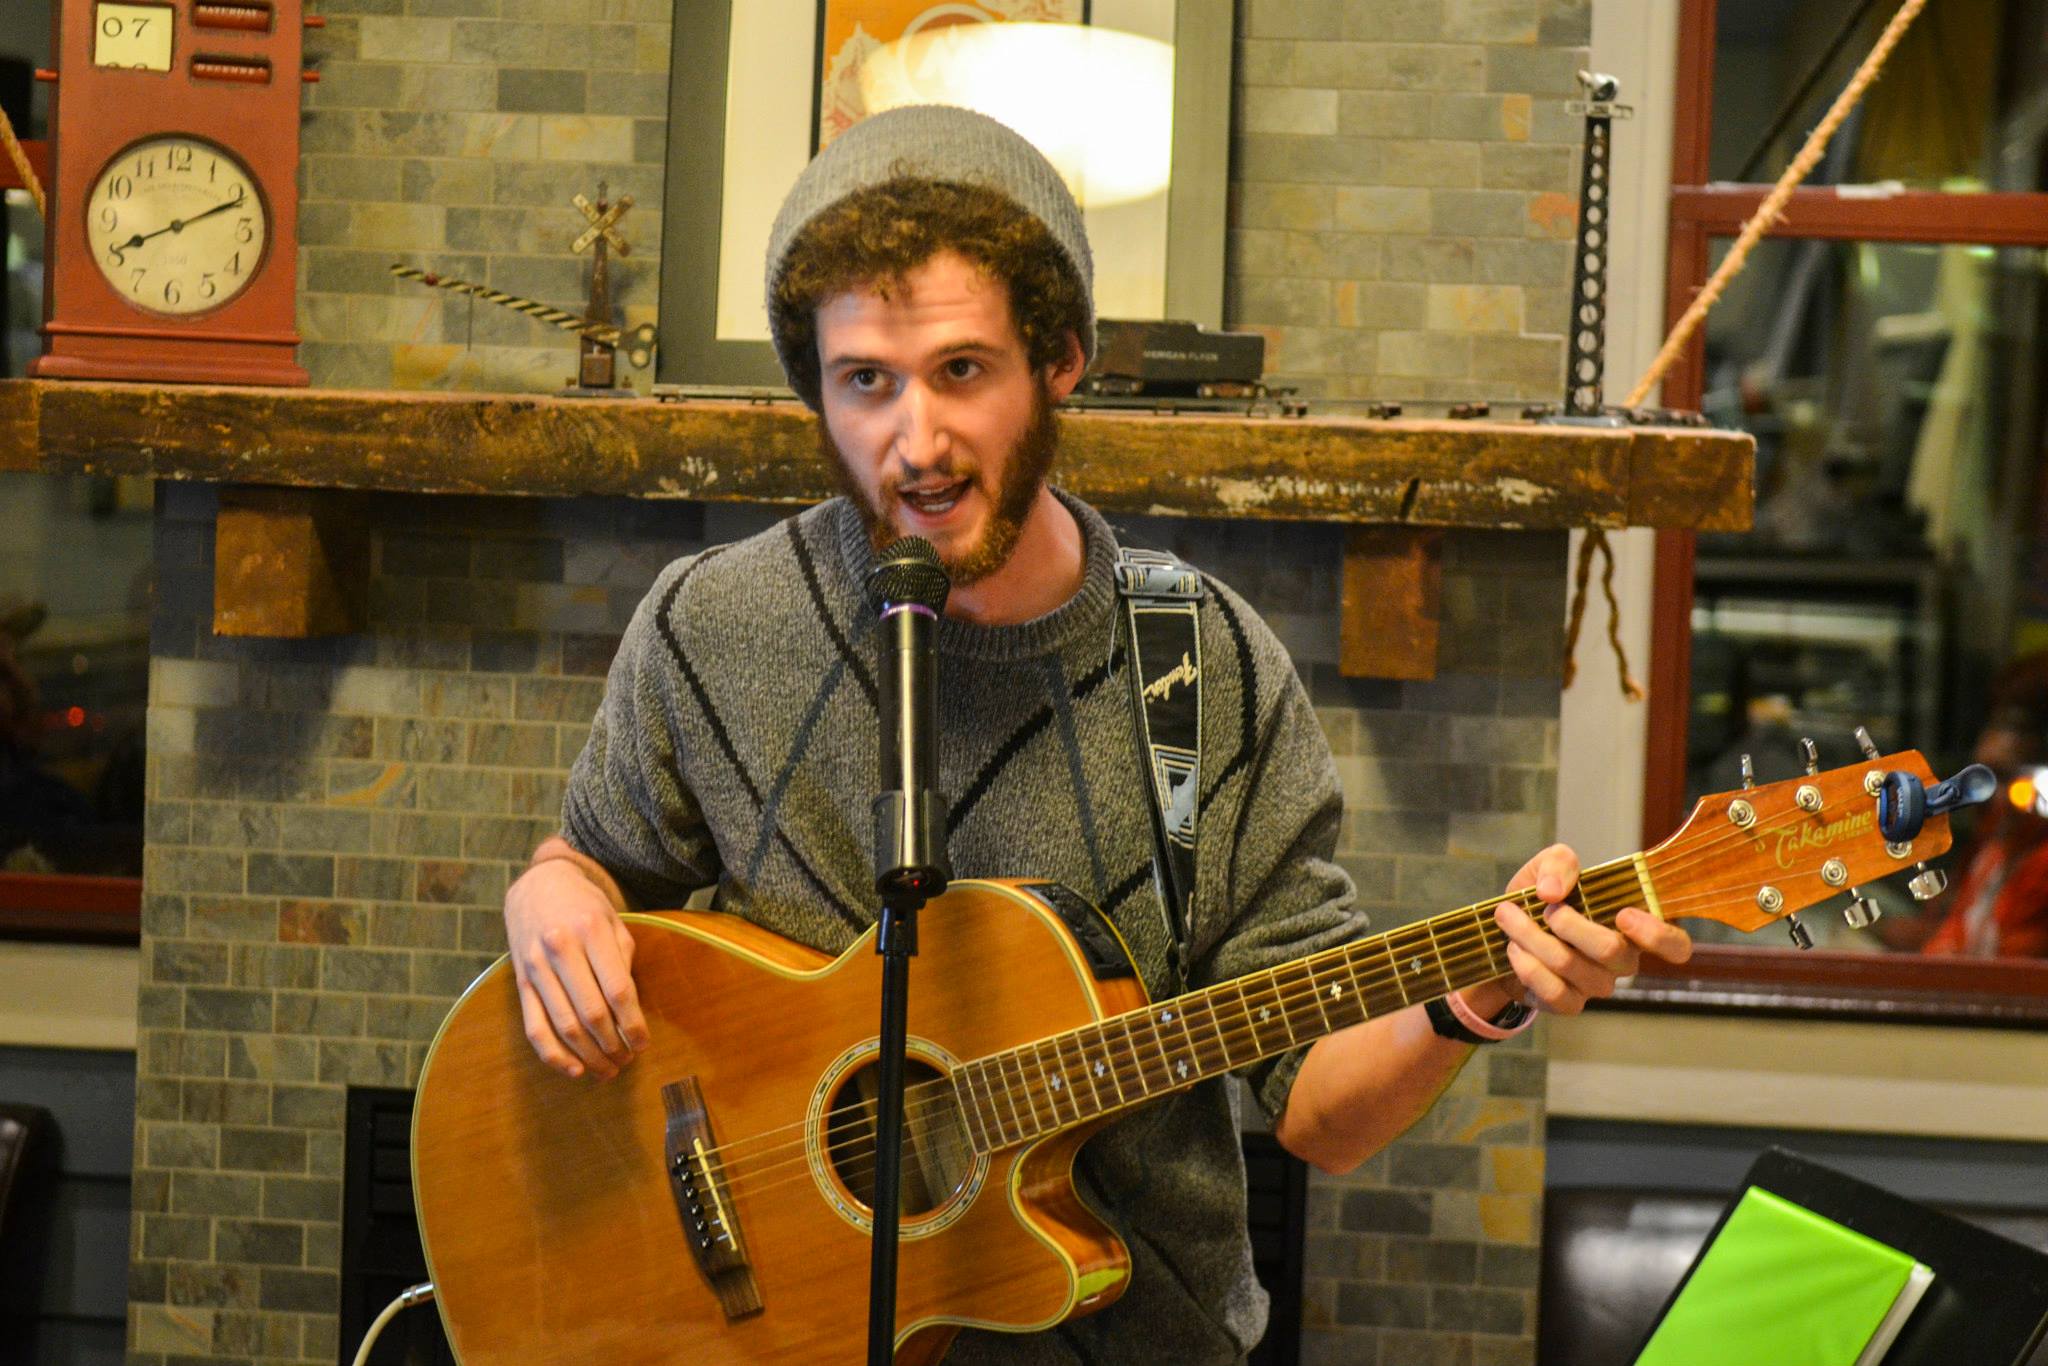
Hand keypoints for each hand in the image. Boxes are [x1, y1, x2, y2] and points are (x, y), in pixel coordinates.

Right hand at [504, 856, 648, 1078]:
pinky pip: (534, 1027)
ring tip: (608, 1070)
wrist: (538, 886)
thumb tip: (631, 1011)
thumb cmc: (585, 907)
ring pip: (563, 1025)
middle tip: (627, 1062)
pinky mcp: (520, 983)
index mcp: (590, 930)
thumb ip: (623, 960)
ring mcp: (536, 967)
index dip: (633, 1023)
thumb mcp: (613, 921)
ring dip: (588, 1056)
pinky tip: (574, 1070)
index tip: (644, 1044)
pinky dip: (553, 1055)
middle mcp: (560, 948)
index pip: (616, 989)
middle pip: (591, 1012)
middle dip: (613, 1045)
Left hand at [1458, 843, 1692, 1019]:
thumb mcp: (1548, 866)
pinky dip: (1526, 965)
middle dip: (1569, 924)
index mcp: (1633, 927)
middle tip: (1545, 908)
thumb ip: (1559, 863)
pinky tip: (1514, 948)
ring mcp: (1596, 986)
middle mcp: (1622, 961)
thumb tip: (1554, 891)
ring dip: (1532, 937)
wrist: (1502, 933)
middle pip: (1612, 951)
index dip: (1657, 935)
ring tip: (1509, 917)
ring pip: (1570, 966)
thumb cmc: (1540, 898)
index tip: (1623, 914)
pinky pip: (1553, 992)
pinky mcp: (1569, 1004)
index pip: (1675, 945)